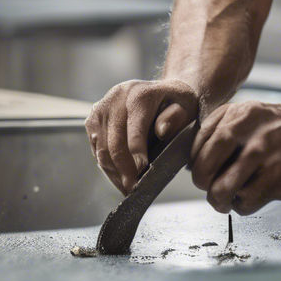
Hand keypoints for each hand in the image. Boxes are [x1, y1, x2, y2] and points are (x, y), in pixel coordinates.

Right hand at [85, 78, 198, 194]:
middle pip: (114, 141)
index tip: (141, 171)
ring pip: (101, 147)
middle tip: (133, 188)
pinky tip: (119, 177)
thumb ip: (177, 117)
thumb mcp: (187, 106)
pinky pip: (95, 148)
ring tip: (126, 187)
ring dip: (113, 172)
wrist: (161, 92)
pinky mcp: (93, 118)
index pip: (134, 128)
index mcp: (140, 94)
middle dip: (123, 169)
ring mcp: (102, 107)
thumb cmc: (176, 103)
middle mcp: (116, 97)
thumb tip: (161, 130)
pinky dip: (106, 165)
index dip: (137, 153)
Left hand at [189, 98, 280, 214]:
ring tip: (228, 199)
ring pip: (221, 191)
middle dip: (203, 185)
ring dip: (221, 201)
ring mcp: (262, 155)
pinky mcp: (277, 178)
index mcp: (237, 114)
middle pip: (203, 170)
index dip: (195, 164)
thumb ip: (222, 128)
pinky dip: (243, 205)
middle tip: (212, 188)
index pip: (196, 146)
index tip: (203, 169)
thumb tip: (195, 161)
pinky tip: (252, 195)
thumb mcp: (250, 112)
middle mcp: (246, 132)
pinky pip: (245, 203)